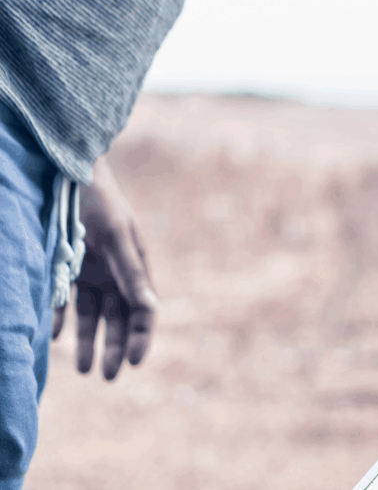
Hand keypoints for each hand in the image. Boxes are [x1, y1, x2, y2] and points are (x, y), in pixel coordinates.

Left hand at [52, 157, 158, 380]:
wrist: (66, 172)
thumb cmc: (98, 202)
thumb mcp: (115, 238)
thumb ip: (131, 274)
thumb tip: (150, 309)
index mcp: (135, 266)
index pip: (143, 310)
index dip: (140, 337)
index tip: (131, 363)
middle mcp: (115, 273)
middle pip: (118, 318)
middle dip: (114, 347)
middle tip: (106, 376)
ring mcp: (90, 271)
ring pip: (92, 315)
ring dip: (88, 340)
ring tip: (83, 368)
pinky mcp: (65, 268)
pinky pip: (64, 301)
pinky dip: (61, 318)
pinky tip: (56, 336)